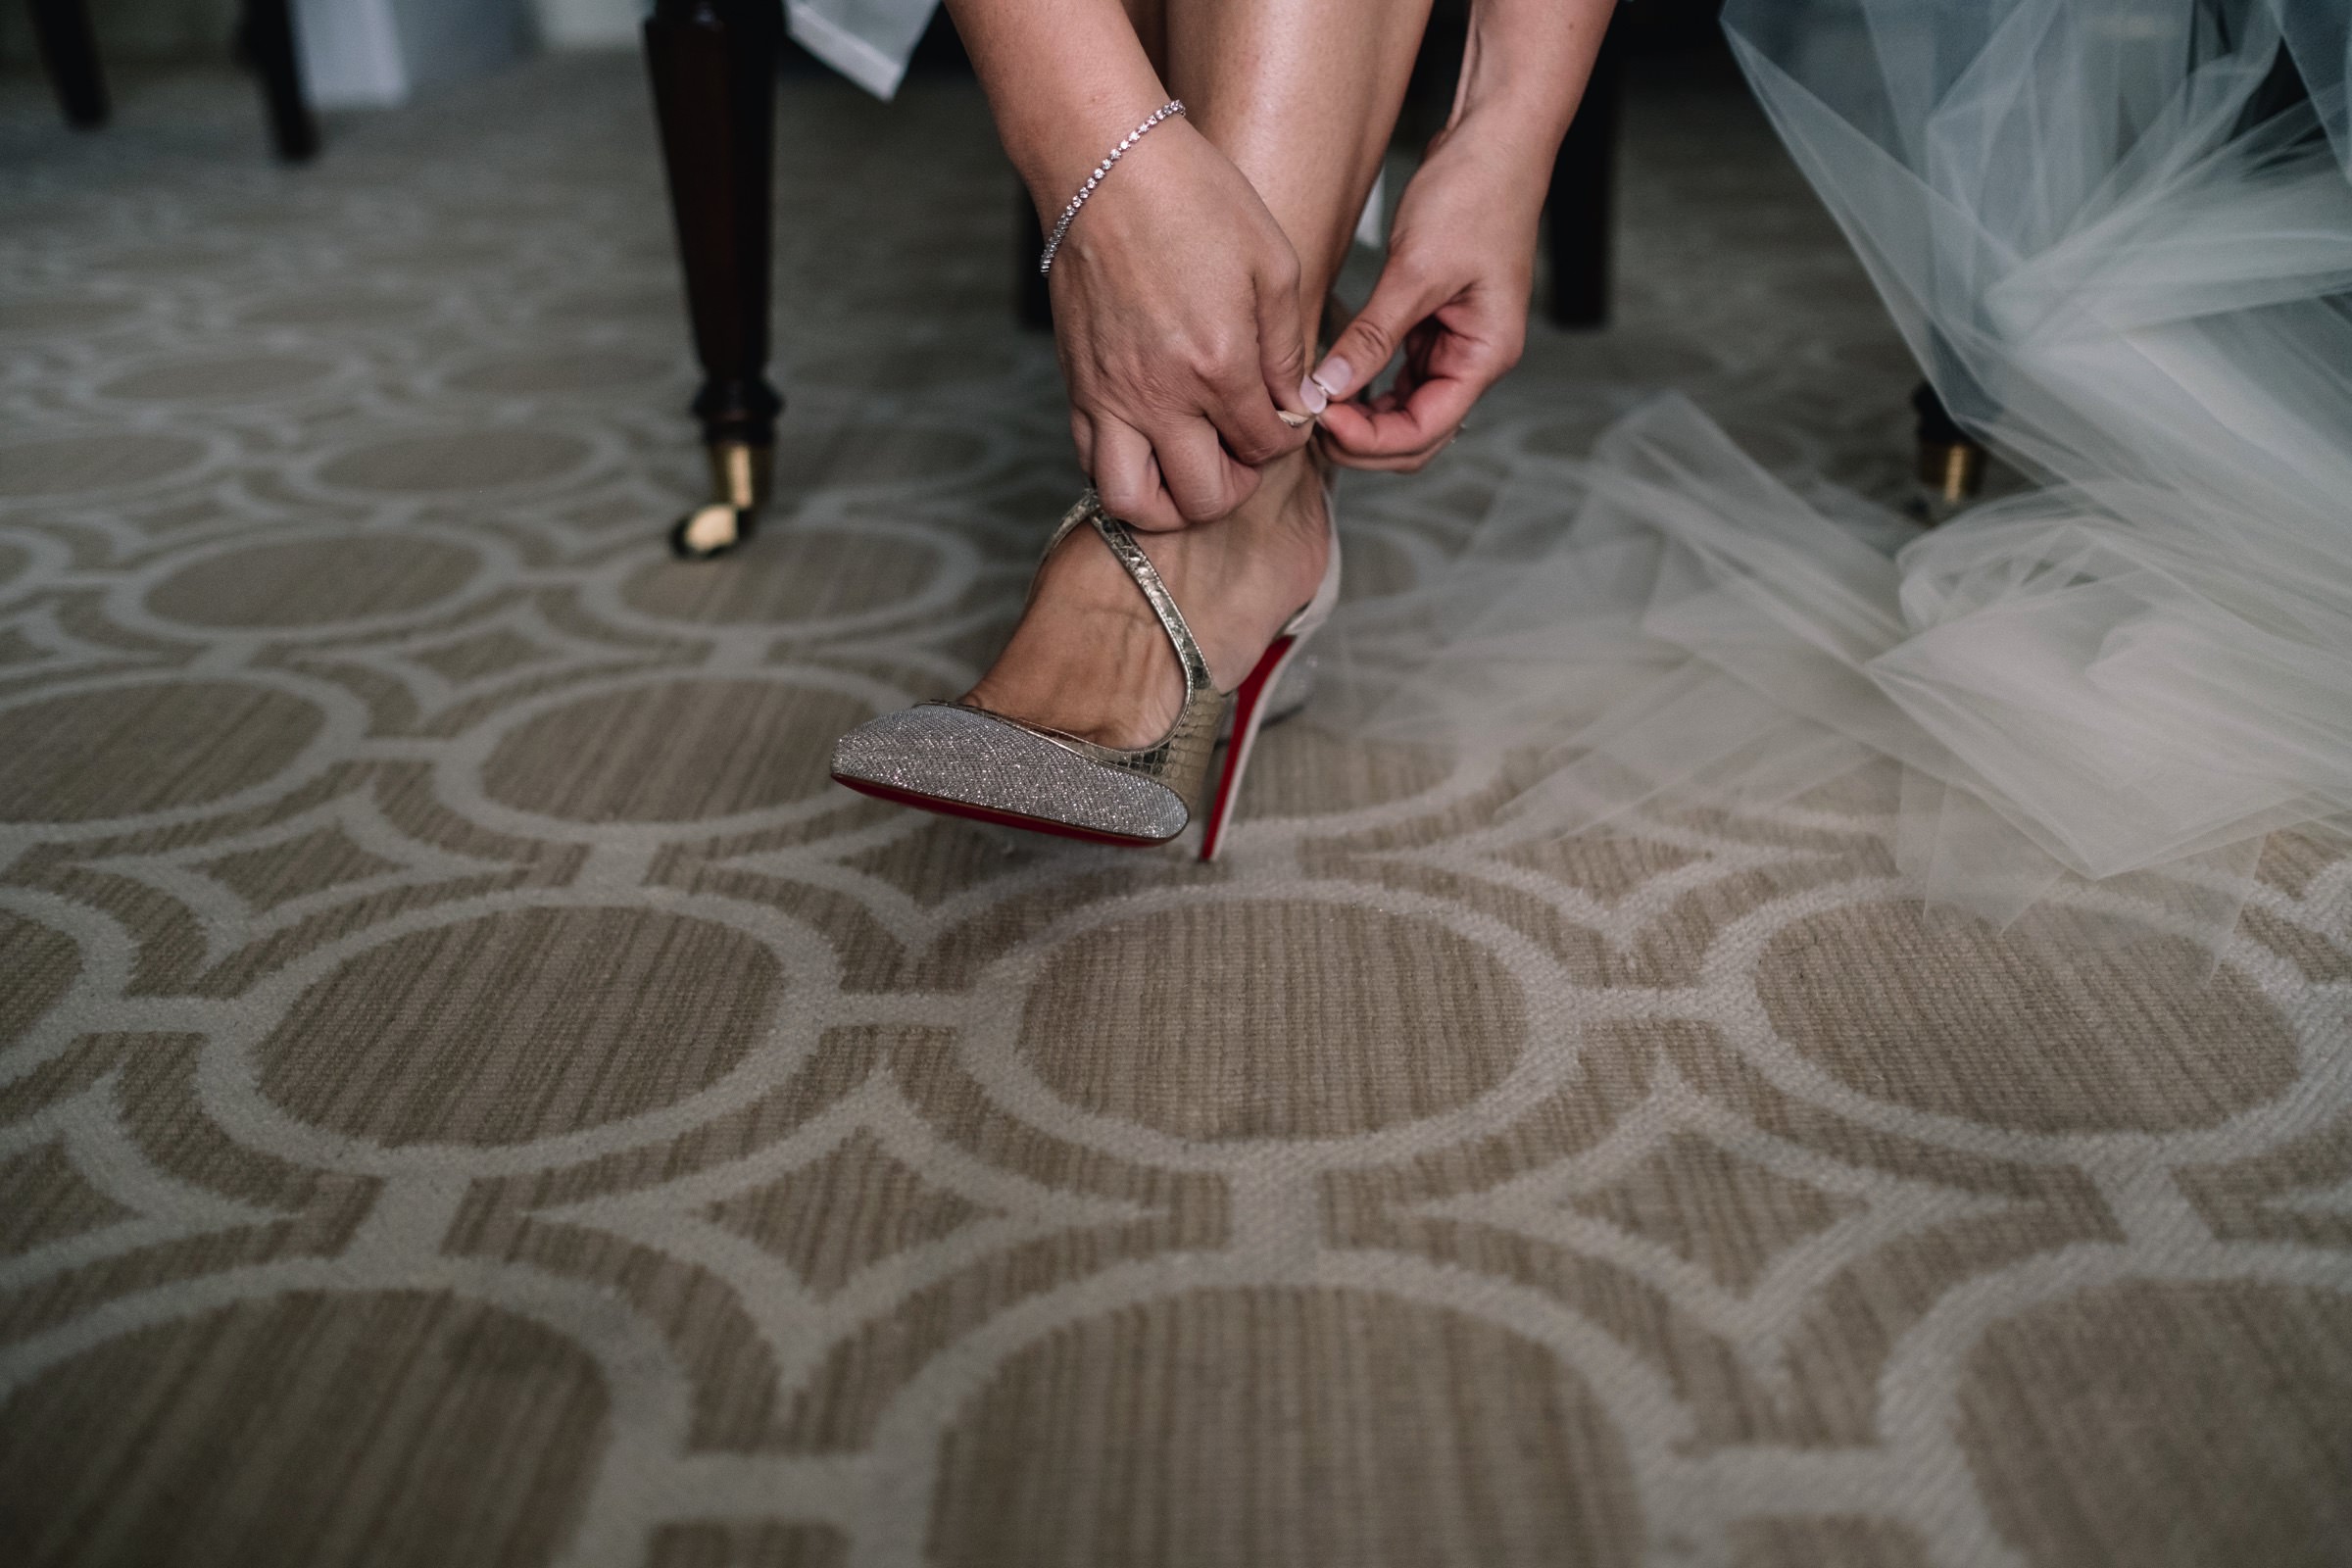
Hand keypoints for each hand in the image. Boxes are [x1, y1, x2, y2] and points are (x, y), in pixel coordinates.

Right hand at [1047, 119, 1318, 528]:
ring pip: (1132, 501)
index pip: (1264, 449)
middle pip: (1202, 498)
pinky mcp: (1076, 385)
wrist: (1106, 167)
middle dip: (1234, 486)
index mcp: (1217, 366)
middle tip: (1243, 453)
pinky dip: (1125, 469)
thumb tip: (1297, 405)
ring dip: (1170, 502)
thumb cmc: (1196, 201)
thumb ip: (1288, 349)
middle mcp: (1158, 395)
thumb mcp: (1272, 265)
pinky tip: (1151, 439)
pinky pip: (1091, 461)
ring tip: (1191, 468)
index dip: (1285, 439)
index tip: (1283, 413)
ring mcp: (1108, 396)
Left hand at [1313, 125, 1544, 471]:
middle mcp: (1474, 360)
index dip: (1370, 437)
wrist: (1494, 140)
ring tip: (1314, 403)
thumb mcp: (1417, 269)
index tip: (1322, 417)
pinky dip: (1366, 388)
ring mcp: (1454, 345)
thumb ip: (1374, 336)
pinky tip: (1332, 379)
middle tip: (1309, 420)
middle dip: (1363, 439)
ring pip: (1405, 411)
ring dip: (1362, 418)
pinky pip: (1398, 377)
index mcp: (1485, 355)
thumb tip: (1330, 388)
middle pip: (1416, 435)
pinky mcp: (1433, 325)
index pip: (1425, 431)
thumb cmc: (1473, 194)